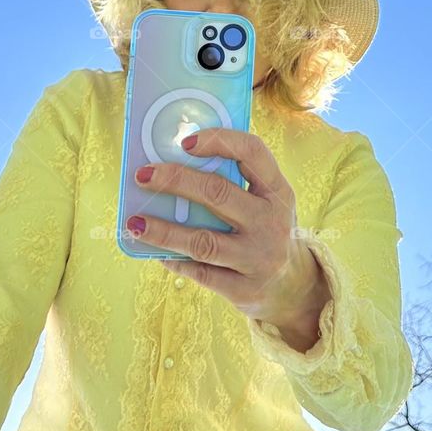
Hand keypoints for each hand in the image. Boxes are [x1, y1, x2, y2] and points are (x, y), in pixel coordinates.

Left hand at [128, 128, 329, 334]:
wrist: (296, 288)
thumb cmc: (268, 230)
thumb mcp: (267, 202)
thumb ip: (237, 182)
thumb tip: (175, 163)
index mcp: (277, 191)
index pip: (252, 153)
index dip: (219, 141)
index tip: (185, 142)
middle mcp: (271, 222)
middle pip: (218, 194)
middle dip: (175, 181)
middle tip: (143, 175)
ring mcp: (258, 258)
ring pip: (203, 240)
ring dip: (163, 231)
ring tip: (135, 222)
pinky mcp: (244, 289)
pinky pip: (200, 273)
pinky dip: (174, 260)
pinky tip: (154, 251)